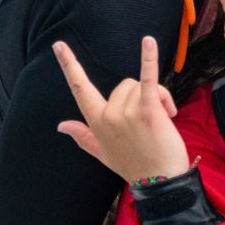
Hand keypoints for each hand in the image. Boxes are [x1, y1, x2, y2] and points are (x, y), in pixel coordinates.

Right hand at [55, 37, 190, 183]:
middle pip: (125, 84)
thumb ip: (82, 136)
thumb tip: (61, 125)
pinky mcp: (148, 110)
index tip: (59, 45)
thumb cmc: (133, 165)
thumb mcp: (102, 152)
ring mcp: (126, 112)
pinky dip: (149, 59)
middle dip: (141, 96)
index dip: (69, 65)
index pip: (79, 88)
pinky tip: (148, 42)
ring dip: (159, 97)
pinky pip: (148, 78)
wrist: (159, 182)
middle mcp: (108, 115)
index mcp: (96, 121)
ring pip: (142, 84)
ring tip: (165, 119)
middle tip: (153, 120)